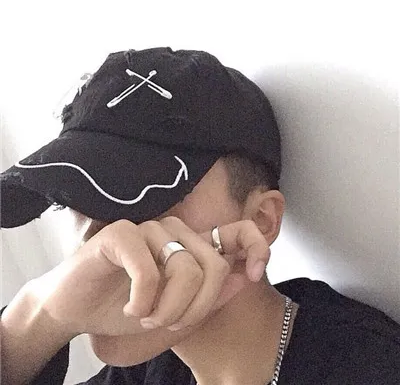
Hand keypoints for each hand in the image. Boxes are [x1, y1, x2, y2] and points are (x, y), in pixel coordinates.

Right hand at [31, 217, 269, 337]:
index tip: (253, 274)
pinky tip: (130, 307)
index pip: (237, 231)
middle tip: (167, 321)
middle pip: (213, 265)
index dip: (256, 247)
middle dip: (196, 307)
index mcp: (190, 244)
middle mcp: (174, 230)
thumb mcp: (176, 312)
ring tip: (145, 316)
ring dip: (167, 308)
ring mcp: (149, 229)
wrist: (76, 311)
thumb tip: (245, 276)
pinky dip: (143, 301)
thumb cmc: (126, 308)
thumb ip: (211, 295)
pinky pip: (151, 271)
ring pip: (185, 269)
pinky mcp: (122, 233)